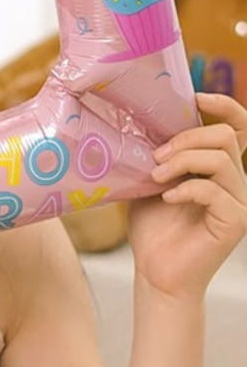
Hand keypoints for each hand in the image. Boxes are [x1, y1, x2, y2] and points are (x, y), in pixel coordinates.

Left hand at [127, 93, 246, 300]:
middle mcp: (235, 179)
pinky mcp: (235, 221)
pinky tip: (166, 198)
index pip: (238, 126)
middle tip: (155, 157)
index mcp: (217, 164)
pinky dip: (186, 188)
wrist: (155, 269)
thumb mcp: (148, 175)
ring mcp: (239, 200)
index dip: (223, 105)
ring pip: (220, 159)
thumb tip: (131, 115)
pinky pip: (215, 191)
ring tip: (154, 176)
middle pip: (225, 136)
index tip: (195, 96)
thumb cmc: (152, 223)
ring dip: (181, 161)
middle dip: (185, 138)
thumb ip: (153, 150)